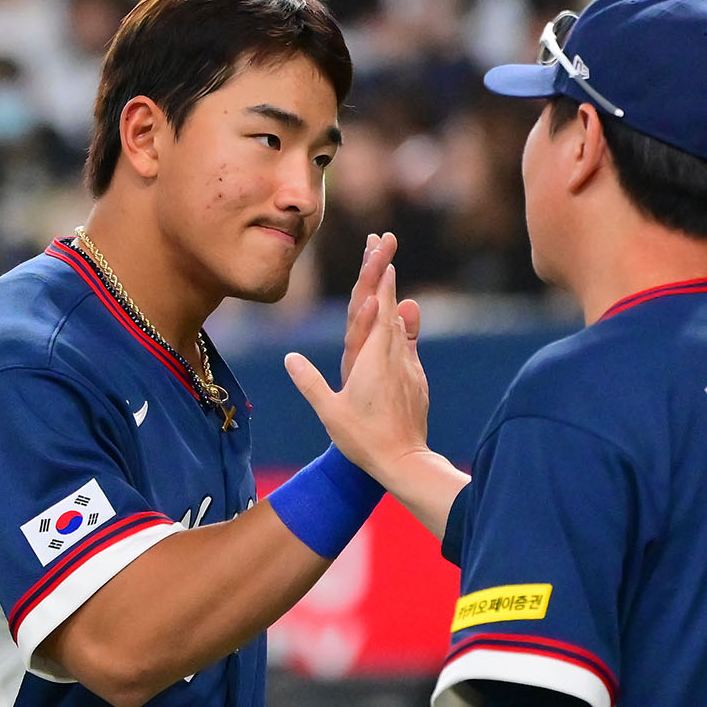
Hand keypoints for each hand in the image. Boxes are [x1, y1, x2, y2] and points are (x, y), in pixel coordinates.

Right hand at [285, 262, 427, 484]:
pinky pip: (409, 348)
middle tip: (386, 245)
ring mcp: (409, 369)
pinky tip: (403, 321)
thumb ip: (310, 383)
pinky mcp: (417, 382)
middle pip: (391, 308)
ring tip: (390, 278)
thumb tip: (290, 358)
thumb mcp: (330, 412)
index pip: (378, 310)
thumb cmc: (364, 439)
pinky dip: (404, 329)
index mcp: (373, 359)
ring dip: (395, 301)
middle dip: (387, 276)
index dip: (380, 281)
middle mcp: (395, 357)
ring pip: (401, 327)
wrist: (404, 462)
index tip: (382, 253)